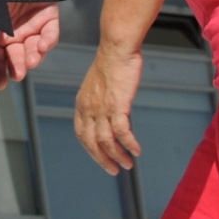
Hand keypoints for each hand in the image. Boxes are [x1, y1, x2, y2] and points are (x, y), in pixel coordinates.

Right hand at [0, 1, 60, 87]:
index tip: (0, 84)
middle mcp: (15, 35)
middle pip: (16, 57)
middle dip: (17, 67)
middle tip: (17, 74)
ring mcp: (33, 27)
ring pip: (35, 49)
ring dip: (33, 57)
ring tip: (30, 61)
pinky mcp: (49, 18)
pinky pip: (51, 34)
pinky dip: (48, 40)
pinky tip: (42, 45)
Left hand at [74, 44, 143, 173]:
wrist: (117, 48)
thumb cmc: (112, 63)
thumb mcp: (99, 85)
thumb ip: (100, 102)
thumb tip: (111, 116)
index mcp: (82, 103)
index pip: (81, 134)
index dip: (90, 149)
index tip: (100, 157)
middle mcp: (88, 108)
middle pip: (92, 143)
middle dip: (102, 160)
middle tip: (114, 170)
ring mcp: (102, 108)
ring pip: (106, 141)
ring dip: (117, 156)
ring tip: (128, 164)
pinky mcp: (117, 105)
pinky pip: (122, 132)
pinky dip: (129, 144)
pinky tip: (137, 150)